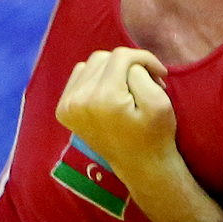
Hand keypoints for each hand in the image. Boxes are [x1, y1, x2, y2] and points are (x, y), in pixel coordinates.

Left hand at [55, 48, 176, 180]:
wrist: (139, 165)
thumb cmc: (155, 135)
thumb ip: (141, 73)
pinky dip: (95, 79)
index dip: (144, 59)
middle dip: (127, 65)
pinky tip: (109, 94)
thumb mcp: (159, 102)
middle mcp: (79, 99)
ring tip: (127, 88)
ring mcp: (67, 105)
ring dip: (111, 71)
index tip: (160, 73)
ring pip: (90, 65)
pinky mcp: (63, 110)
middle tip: (146, 82)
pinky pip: (79, 77)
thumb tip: (128, 64)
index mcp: (104, 97)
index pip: (121, 56)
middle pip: (103, 58)